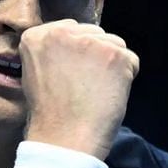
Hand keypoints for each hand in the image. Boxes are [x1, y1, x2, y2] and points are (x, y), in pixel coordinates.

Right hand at [19, 19, 139, 160]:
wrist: (65, 138)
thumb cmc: (51, 114)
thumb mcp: (37, 72)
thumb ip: (54, 52)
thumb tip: (79, 44)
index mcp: (36, 36)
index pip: (71, 30)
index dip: (77, 54)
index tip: (72, 74)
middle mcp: (61, 32)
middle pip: (94, 33)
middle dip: (95, 56)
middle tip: (85, 85)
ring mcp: (90, 42)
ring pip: (115, 44)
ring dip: (112, 65)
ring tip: (95, 90)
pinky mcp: (114, 55)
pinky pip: (131, 60)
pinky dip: (126, 78)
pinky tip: (108, 94)